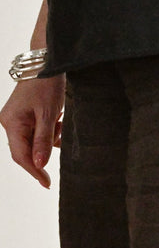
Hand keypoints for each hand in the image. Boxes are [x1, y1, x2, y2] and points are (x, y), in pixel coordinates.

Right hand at [1, 73, 64, 188]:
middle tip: (59, 137)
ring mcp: (15, 120)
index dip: (35, 172)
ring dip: (49, 141)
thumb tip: (39, 165)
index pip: (21, 156)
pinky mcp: (23, 118)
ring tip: (58, 123)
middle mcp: (9, 123)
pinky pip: (36, 135)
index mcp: (12, 123)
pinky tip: (56, 121)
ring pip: (33, 144)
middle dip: (44, 152)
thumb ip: (43, 141)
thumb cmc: (46, 86)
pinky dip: (49, 134)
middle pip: (26, 152)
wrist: (46, 63)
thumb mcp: (49, 116)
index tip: (47, 184)